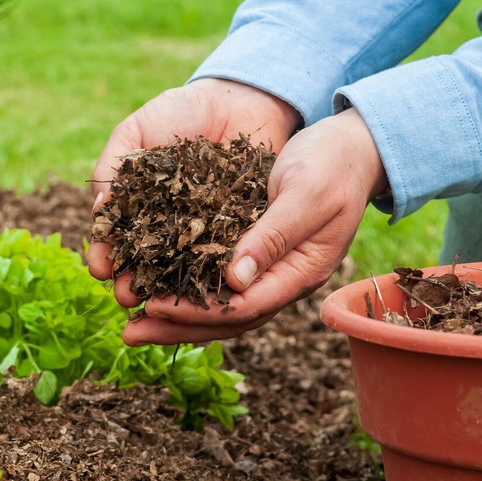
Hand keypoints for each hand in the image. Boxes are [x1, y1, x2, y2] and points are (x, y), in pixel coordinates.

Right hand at [87, 78, 301, 281]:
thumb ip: (113, 167)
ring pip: (183, 268)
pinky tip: (203, 286)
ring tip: (157, 303)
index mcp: (139, 208)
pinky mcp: (239, 231)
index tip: (99, 268)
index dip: (105, 254)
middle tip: (127, 296)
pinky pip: (224, 255)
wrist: (237, 98)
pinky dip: (213, 271)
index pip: (116, 238)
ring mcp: (203, 232)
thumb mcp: (136, 131)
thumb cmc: (181, 111)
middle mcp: (169, 227)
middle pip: (146, 262)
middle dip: (133, 282)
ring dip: (168, 289)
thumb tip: (99, 209)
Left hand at [117, 107, 385, 344]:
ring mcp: (270, 269)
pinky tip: (154, 284)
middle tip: (129, 334)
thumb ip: (273, 236)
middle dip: (176, 327)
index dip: (197, 311)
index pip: (243, 307)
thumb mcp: (304, 193)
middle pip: (226, 319)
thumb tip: (233, 281)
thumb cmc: (332, 164)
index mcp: (301, 272)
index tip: (153, 306)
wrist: (352, 146)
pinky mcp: (255, 251)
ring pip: (219, 305)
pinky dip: (184, 286)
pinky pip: (216, 280)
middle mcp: (283, 279)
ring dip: (175, 316)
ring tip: (132, 321)